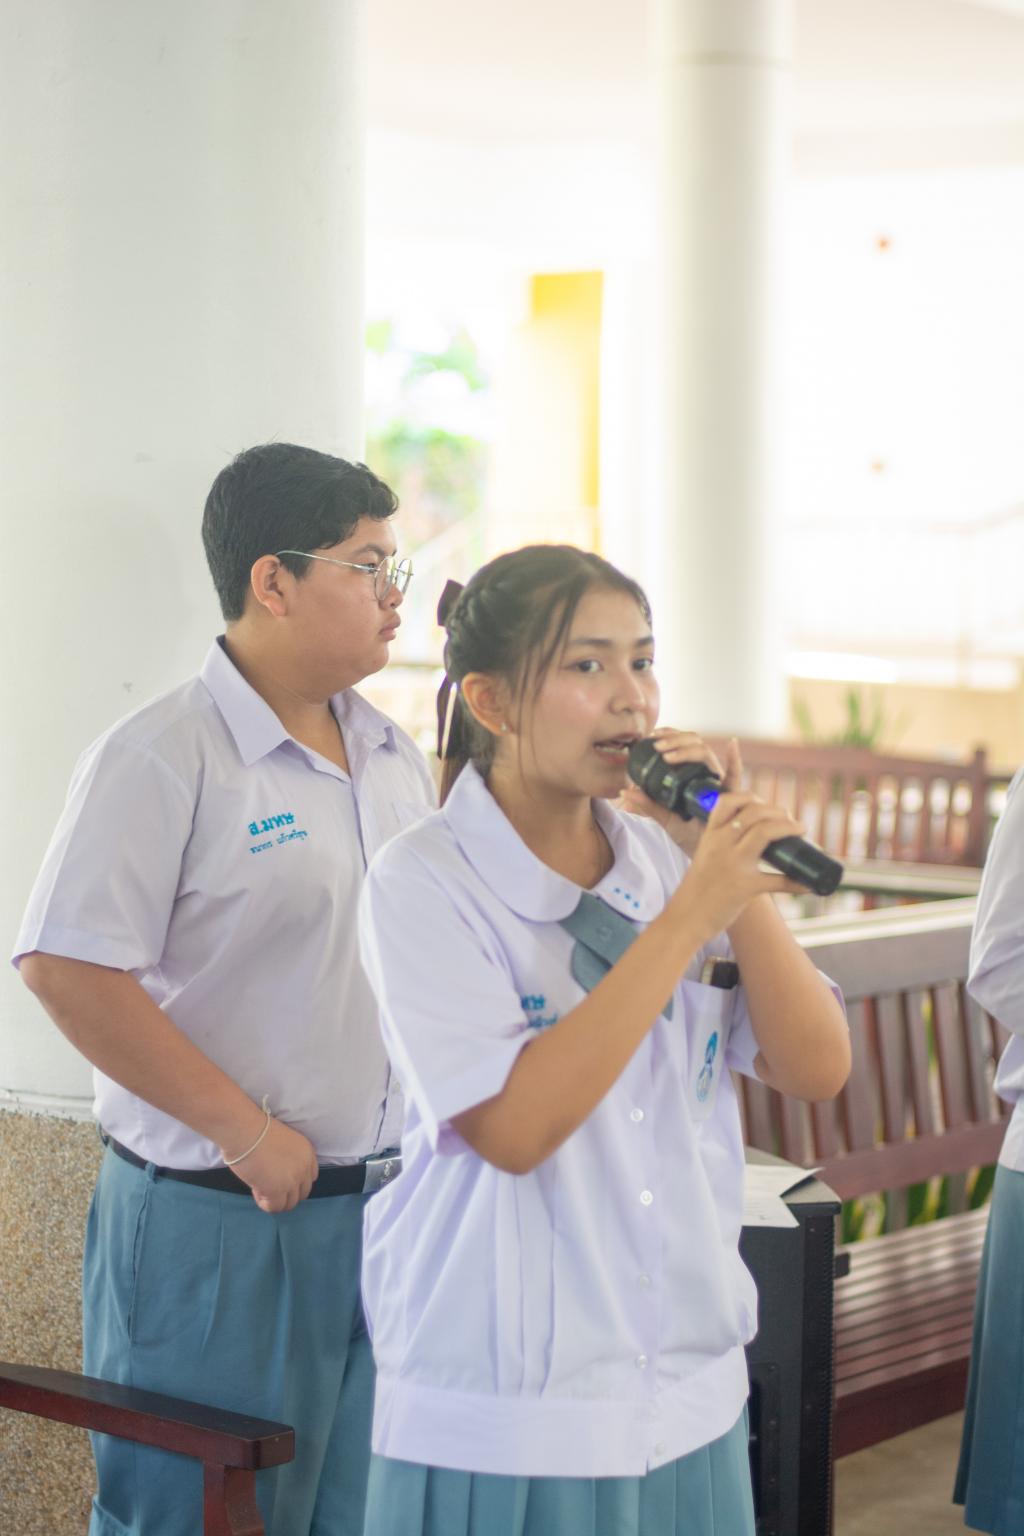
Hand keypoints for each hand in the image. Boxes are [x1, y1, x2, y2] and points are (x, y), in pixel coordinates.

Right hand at [221, 1115, 319, 1212]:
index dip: (295, 1181)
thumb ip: (288, 1159)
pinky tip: (256, 1191)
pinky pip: (275, 1207)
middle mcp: (304, 1167)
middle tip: (268, 1184)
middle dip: (286, 1193)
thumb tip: (279, 1175)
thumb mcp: (284, 1141)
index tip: (280, 1179)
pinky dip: (265, 1204)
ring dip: (276, 1199)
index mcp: (307, 1152)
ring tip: (260, 1187)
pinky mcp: (277, 1190)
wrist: (245, 1130)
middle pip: (302, 1193)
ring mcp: (292, 1180)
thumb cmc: (257, 1130)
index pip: (310, 1177)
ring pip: (290, 1203)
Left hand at [617, 730, 741, 857]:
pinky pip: (735, 776)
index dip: (671, 734)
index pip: (684, 744)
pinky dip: (735, 759)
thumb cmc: (688, 835)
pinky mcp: (730, 795)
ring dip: (686, 748)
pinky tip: (732, 744)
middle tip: (657, 746)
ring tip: (667, 755)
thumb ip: (648, 804)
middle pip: (695, 744)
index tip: (653, 735)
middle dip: (676, 740)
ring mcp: (718, 781)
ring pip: (706, 753)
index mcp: (691, 773)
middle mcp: (706, 773)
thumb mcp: (664, 817)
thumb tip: (624, 791)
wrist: (705, 855)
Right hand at [670, 789, 806, 942]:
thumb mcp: (705, 858)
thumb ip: (722, 846)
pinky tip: (808, 885)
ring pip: (765, 832)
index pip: (728, 801)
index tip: (764, 804)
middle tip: (789, 820)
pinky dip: (797, 882)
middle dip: (778, 811)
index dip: (750, 797)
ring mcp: (733, 864)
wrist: (685, 918)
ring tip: (799, 831)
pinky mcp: (744, 887)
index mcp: (710, 835)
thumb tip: (751, 841)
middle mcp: (721, 844)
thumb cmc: (697, 890)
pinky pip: (778, 880)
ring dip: (789, 827)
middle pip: (754, 812)